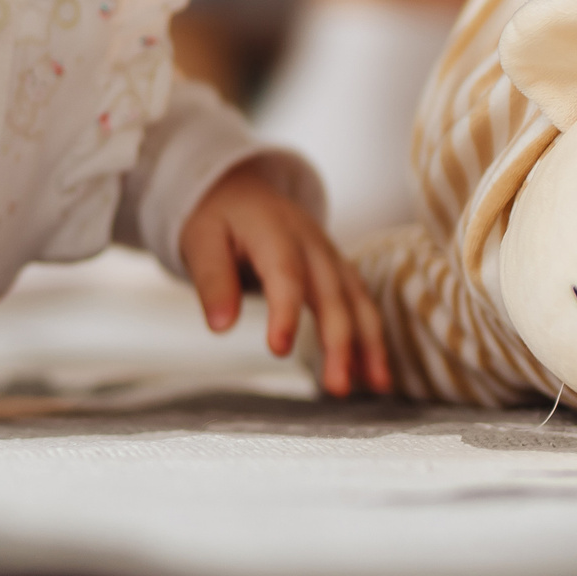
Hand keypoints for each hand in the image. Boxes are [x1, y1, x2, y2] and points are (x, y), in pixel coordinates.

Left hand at [180, 158, 392, 395]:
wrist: (241, 189)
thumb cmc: (219, 217)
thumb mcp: (201, 240)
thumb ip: (212, 281)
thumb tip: (219, 325)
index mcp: (274, 232)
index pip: (285, 275)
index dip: (285, 312)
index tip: (279, 348)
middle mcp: (311, 243)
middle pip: (332, 294)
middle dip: (339, 342)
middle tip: (337, 386)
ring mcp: (330, 256)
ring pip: (358, 300)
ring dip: (369, 344)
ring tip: (375, 386)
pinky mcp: (338, 270)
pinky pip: (361, 304)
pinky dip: (372, 338)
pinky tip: (373, 373)